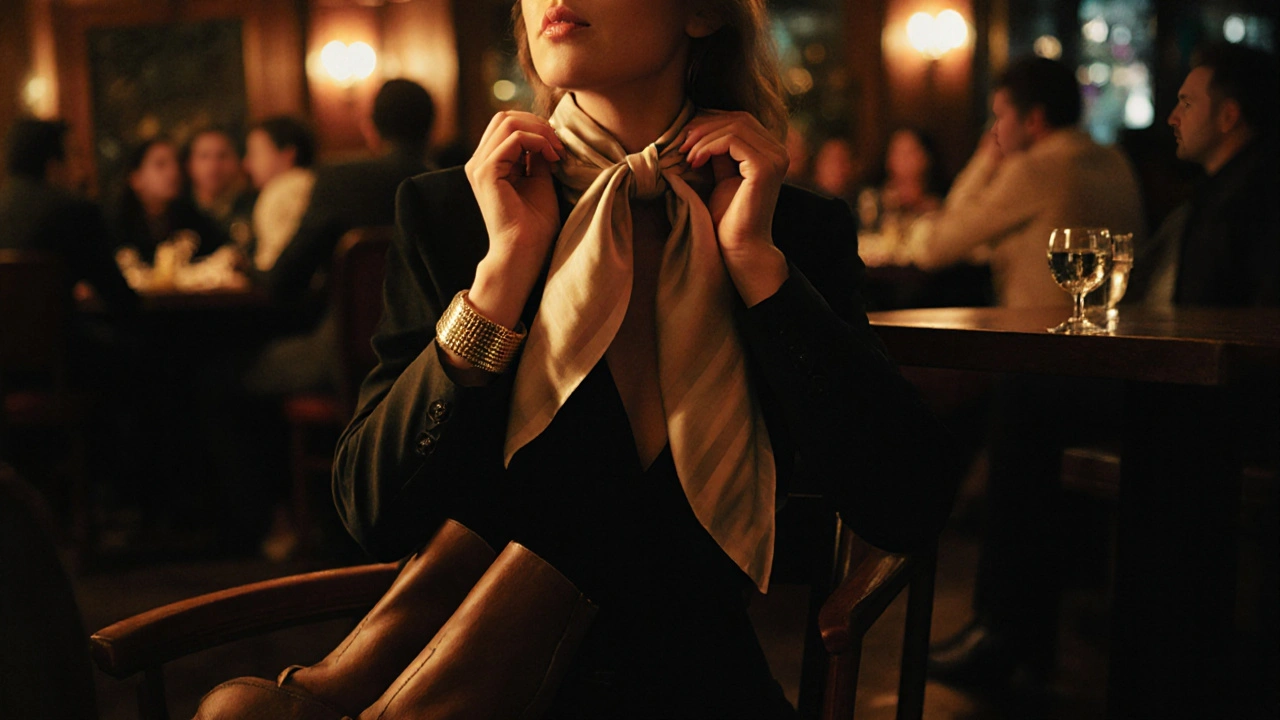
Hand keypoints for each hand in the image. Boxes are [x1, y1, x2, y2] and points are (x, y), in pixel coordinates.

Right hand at [464, 111, 564, 328]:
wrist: (524, 252)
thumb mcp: (539, 180)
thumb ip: (537, 155)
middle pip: (504, 117)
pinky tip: (551, 158)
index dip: (535, 126)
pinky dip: (537, 141)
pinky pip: (513, 138)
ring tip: (556, 151)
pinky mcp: (486, 172)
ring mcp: (479, 166)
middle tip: (558, 144)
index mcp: (488, 163)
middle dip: (537, 123)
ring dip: (539, 131)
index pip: (507, 124)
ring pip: (507, 122)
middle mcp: (478, 162)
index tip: (558, 147)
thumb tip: (545, 133)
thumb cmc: (534, 225)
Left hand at [680, 111, 789, 304]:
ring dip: (703, 137)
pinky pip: (732, 140)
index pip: (740, 120)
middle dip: (704, 126)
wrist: (738, 248)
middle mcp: (778, 151)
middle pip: (738, 118)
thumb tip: (697, 127)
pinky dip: (708, 146)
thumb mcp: (720, 177)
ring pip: (734, 126)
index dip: (710, 121)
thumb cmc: (727, 218)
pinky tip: (694, 161)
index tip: (685, 138)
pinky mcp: (765, 167)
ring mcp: (775, 158)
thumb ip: (718, 152)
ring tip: (685, 155)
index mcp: (771, 151)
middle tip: (681, 143)